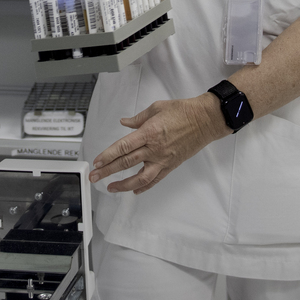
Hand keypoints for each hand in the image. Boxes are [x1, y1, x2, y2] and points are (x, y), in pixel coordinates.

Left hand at [90, 94, 226, 193]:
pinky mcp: (170, 165)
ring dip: (123, 185)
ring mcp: (163, 160)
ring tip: (111, 188)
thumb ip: (138, 119)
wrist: (205, 120)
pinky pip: (155, 179)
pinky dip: (143, 187)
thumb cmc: (182, 111)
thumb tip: (124, 123)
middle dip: (108, 171)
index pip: (123, 147)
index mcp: (149, 133)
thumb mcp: (156, 108)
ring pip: (140, 178)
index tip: (97, 162)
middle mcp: (154, 149)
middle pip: (126, 163)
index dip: (108, 156)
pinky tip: (134, 190)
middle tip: (94, 177)